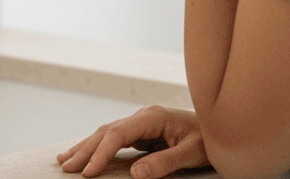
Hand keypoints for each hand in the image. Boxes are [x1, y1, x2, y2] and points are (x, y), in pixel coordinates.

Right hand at [56, 105, 208, 178]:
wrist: (225, 128)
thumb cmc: (211, 140)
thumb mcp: (192, 153)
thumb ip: (165, 163)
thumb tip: (135, 173)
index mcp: (153, 116)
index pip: (118, 134)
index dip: (101, 153)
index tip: (88, 173)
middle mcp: (143, 116)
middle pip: (106, 131)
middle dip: (85, 150)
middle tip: (66, 168)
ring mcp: (141, 123)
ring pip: (106, 133)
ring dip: (86, 147)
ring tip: (64, 160)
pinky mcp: (142, 133)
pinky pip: (115, 140)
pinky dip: (98, 148)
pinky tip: (86, 155)